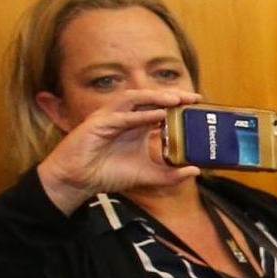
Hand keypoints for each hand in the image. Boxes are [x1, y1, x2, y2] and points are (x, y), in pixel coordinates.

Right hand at [34, 87, 204, 212]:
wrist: (79, 181)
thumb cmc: (108, 174)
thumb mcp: (148, 176)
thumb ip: (171, 175)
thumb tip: (196, 171)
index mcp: (137, 125)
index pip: (159, 108)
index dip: (177, 104)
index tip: (197, 104)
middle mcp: (125, 117)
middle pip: (150, 99)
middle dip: (171, 96)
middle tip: (192, 98)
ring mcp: (110, 118)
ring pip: (134, 100)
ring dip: (155, 97)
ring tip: (176, 99)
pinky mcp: (97, 124)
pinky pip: (121, 116)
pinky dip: (139, 115)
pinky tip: (157, 115)